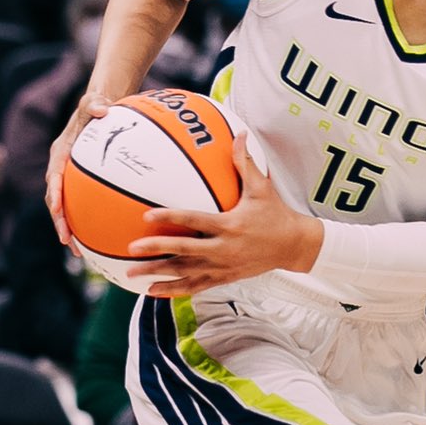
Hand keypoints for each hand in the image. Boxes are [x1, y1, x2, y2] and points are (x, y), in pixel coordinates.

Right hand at [47, 90, 115, 244]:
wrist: (98, 107)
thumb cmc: (97, 105)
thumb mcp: (94, 101)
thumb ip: (95, 104)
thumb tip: (102, 109)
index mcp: (60, 151)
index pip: (54, 175)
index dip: (55, 192)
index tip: (57, 209)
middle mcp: (60, 167)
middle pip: (54, 198)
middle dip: (58, 220)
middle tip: (65, 239)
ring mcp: (69, 177)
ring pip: (64, 206)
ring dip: (68, 228)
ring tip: (78, 252)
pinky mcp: (80, 183)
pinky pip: (79, 204)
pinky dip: (84, 222)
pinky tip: (98, 240)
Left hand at [129, 134, 320, 296]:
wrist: (293, 246)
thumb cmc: (276, 214)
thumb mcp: (262, 188)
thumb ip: (245, 162)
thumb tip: (240, 134)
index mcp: (229, 225)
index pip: (194, 220)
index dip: (170, 218)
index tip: (147, 215)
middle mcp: (223, 248)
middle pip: (184, 251)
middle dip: (157, 250)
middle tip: (132, 249)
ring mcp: (223, 266)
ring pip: (186, 273)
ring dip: (158, 274)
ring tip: (132, 274)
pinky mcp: (224, 278)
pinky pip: (196, 286)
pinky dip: (174, 289)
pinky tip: (154, 290)